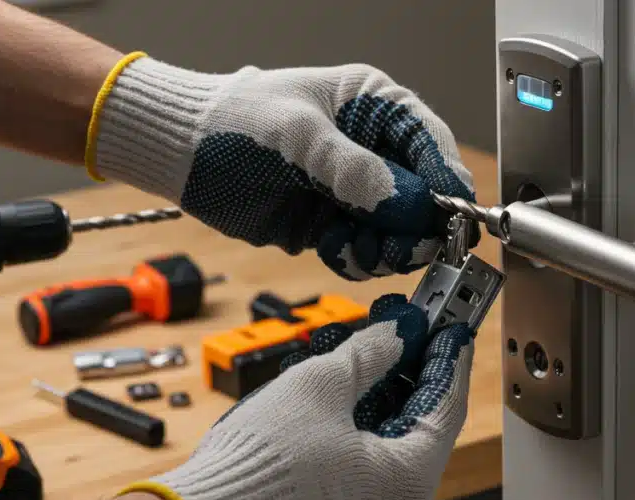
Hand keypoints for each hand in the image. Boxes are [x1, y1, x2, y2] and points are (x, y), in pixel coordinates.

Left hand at [91, 55, 478, 279]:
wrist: (183, 157)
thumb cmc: (233, 125)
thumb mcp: (297, 139)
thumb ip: (354, 171)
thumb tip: (409, 202)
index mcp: (374, 106)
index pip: (432, 144)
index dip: (446, 183)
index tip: (452, 219)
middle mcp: (374, 150)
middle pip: (425, 197)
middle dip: (414, 227)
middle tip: (396, 246)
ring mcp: (356, 190)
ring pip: (401, 232)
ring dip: (385, 249)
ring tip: (353, 247)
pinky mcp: (335, 223)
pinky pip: (367, 251)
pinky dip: (356, 259)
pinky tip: (332, 249)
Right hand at [120, 294, 475, 499]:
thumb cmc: (265, 469)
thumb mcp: (321, 386)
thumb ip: (368, 355)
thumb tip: (394, 337)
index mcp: (409, 483)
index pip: (446, 408)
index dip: (447, 360)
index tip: (447, 329)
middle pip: (414, 430)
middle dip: (402, 375)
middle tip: (396, 333)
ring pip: (380, 452)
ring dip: (370, 401)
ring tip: (354, 354)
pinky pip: (354, 475)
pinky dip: (348, 435)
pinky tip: (330, 399)